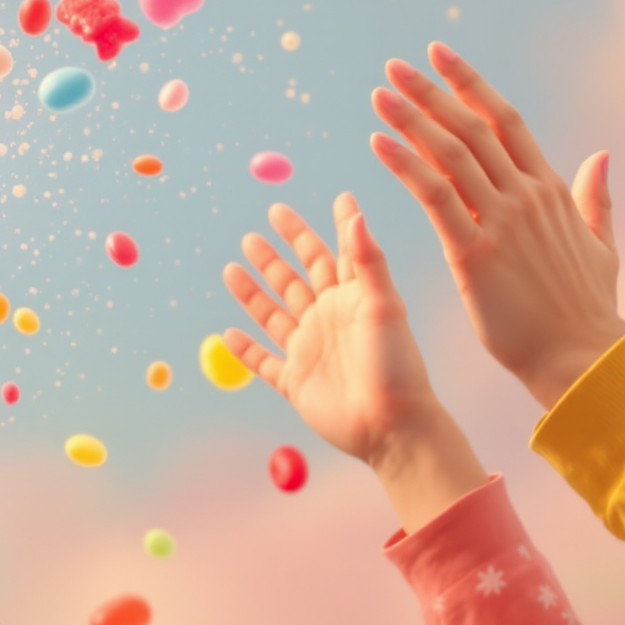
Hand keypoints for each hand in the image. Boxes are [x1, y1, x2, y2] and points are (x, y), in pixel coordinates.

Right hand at [221, 195, 489, 530]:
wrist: (393, 427)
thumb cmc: (397, 365)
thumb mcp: (384, 306)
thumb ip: (368, 260)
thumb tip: (355, 213)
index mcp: (353, 299)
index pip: (340, 253)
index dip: (337, 226)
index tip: (340, 197)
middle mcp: (329, 320)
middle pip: (297, 278)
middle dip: (278, 254)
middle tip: (260, 227)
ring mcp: (310, 350)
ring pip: (274, 314)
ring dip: (254, 292)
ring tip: (232, 266)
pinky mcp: (295, 382)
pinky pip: (264, 362)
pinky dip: (244, 350)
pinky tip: (227, 334)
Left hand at [369, 43, 624, 408]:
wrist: (580, 357)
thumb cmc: (586, 308)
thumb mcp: (600, 245)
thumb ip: (597, 198)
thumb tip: (601, 154)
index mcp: (551, 190)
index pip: (505, 122)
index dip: (471, 85)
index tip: (440, 55)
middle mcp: (525, 196)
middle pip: (472, 127)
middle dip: (431, 92)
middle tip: (394, 65)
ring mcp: (501, 221)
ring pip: (451, 154)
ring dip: (412, 119)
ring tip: (379, 93)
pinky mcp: (474, 252)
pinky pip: (434, 196)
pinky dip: (405, 165)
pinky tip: (378, 144)